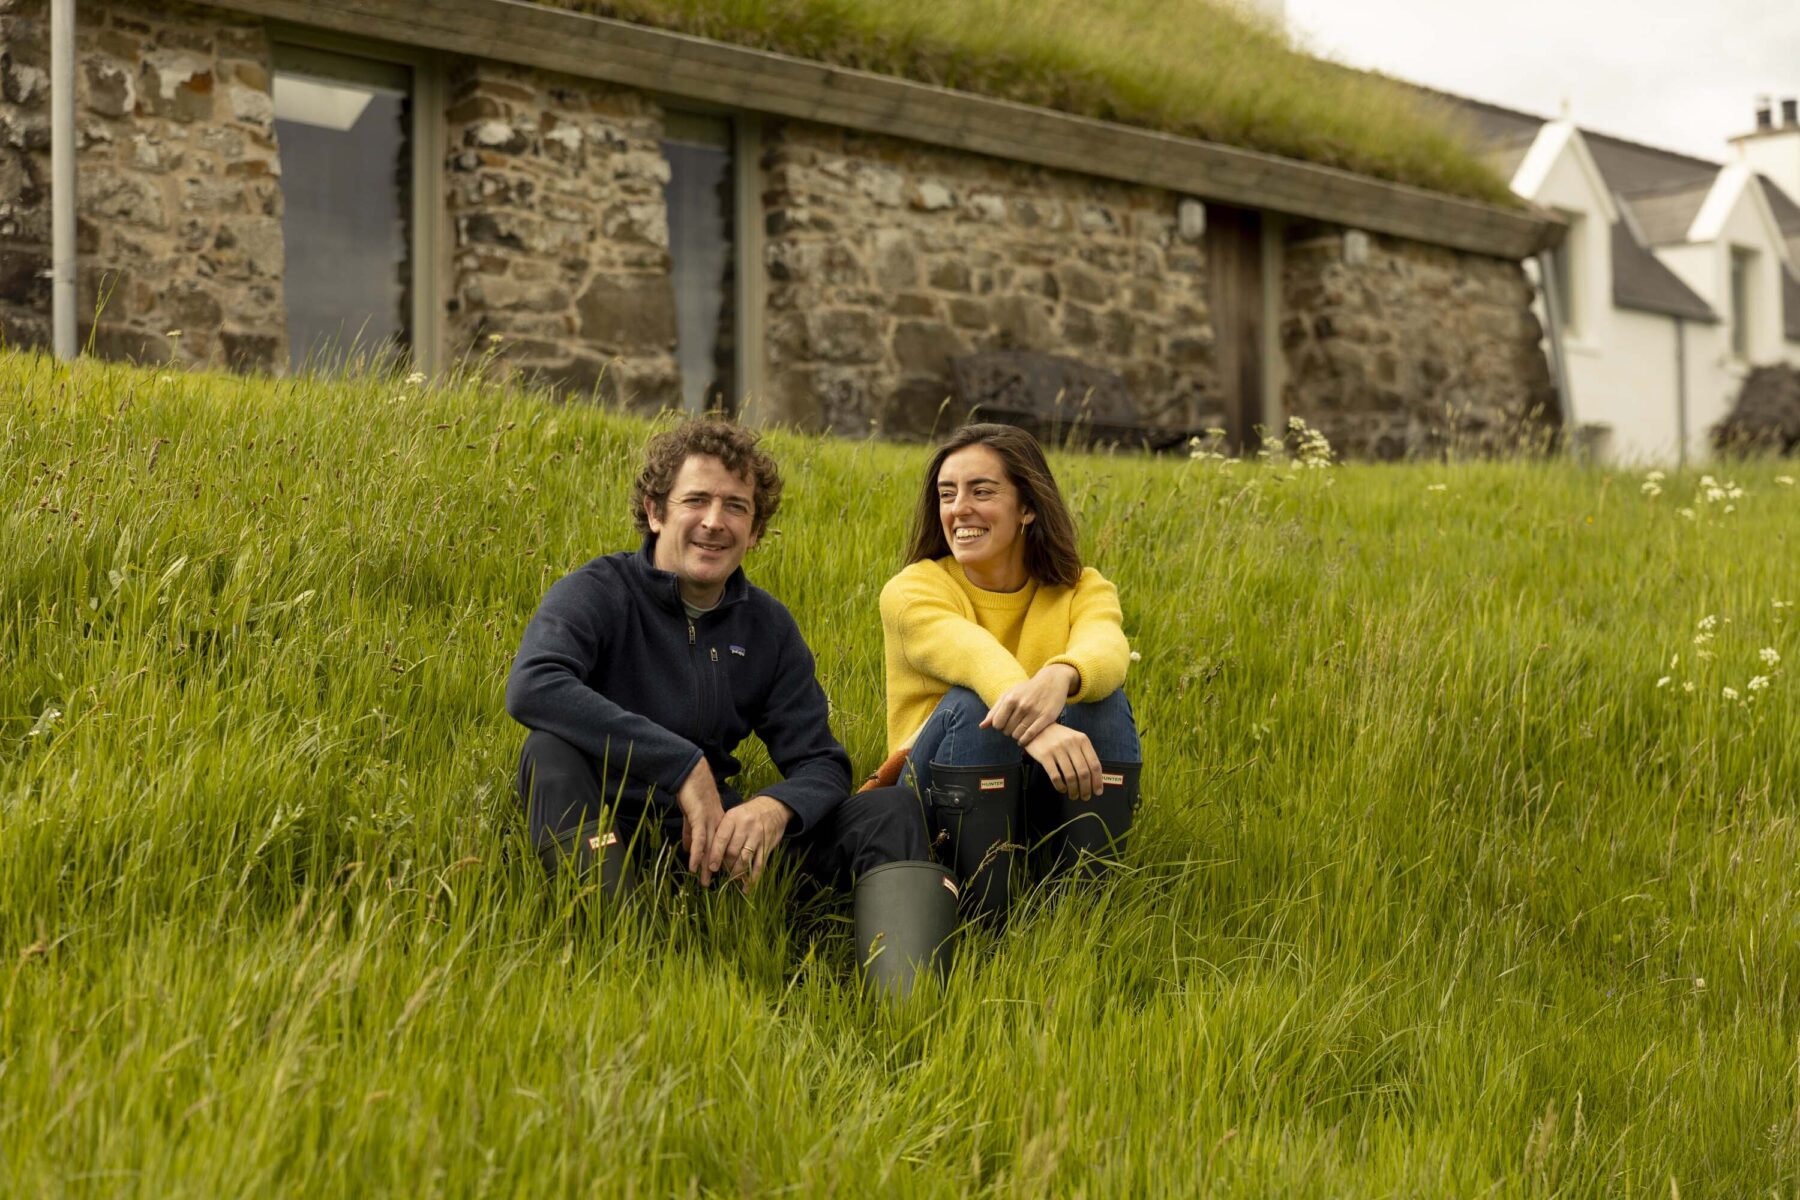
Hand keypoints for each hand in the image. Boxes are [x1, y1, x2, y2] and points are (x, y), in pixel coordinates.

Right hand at [675, 760, 726, 883]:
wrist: (692, 775)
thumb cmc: (692, 794)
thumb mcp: (692, 816)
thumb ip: (692, 832)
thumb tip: (690, 849)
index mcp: (718, 824)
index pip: (720, 847)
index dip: (720, 863)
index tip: (720, 878)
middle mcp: (717, 825)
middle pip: (717, 852)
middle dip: (716, 871)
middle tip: (716, 887)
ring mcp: (709, 822)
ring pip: (710, 849)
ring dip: (707, 867)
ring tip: (706, 883)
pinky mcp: (699, 818)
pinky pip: (699, 840)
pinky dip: (697, 854)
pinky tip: (695, 867)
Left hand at [705, 795, 791, 890]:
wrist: (773, 806)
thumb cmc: (747, 813)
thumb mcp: (733, 814)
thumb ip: (721, 831)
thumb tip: (705, 852)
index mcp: (732, 818)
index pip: (721, 838)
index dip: (715, 855)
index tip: (711, 868)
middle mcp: (745, 826)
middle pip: (733, 851)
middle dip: (726, 865)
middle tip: (723, 872)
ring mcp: (758, 836)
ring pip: (745, 859)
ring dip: (737, 872)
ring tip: (732, 879)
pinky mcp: (767, 845)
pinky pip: (759, 864)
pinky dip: (753, 877)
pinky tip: (747, 887)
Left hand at [981, 664, 1078, 745]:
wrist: (1052, 681)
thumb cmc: (1027, 689)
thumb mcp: (1009, 695)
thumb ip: (994, 711)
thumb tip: (982, 727)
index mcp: (1011, 698)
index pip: (997, 723)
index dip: (1000, 726)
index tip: (1005, 723)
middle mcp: (1022, 705)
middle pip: (1007, 730)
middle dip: (1009, 731)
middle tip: (1014, 727)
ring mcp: (1035, 711)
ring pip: (1018, 734)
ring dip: (1017, 736)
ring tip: (1019, 732)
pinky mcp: (1047, 717)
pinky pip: (1031, 735)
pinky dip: (1025, 740)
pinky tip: (1024, 739)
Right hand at [1024, 725, 1102, 800]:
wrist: (1036, 726)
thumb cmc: (1058, 736)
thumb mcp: (1074, 739)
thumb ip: (1084, 754)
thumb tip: (1094, 778)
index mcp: (1082, 740)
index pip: (1094, 764)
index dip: (1097, 781)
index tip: (1097, 791)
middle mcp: (1071, 743)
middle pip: (1083, 772)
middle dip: (1086, 789)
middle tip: (1085, 797)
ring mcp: (1057, 749)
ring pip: (1070, 776)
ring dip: (1074, 790)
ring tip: (1073, 795)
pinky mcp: (1044, 755)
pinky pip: (1055, 776)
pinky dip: (1060, 786)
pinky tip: (1062, 789)